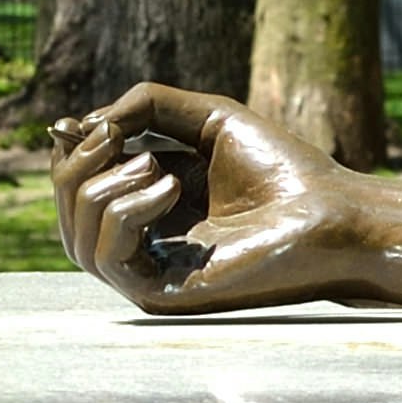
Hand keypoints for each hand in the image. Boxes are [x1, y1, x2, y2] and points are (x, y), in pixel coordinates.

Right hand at [55, 83, 370, 313]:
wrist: (332, 213)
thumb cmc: (282, 169)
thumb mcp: (206, 118)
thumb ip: (144, 108)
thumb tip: (76, 126)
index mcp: (151, 205)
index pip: (77, 186)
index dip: (70, 152)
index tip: (83, 123)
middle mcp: (145, 243)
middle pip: (69, 213)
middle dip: (75, 166)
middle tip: (115, 136)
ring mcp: (152, 273)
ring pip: (76, 239)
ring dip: (101, 187)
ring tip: (155, 163)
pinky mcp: (163, 294)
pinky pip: (107, 258)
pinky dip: (124, 212)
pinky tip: (171, 187)